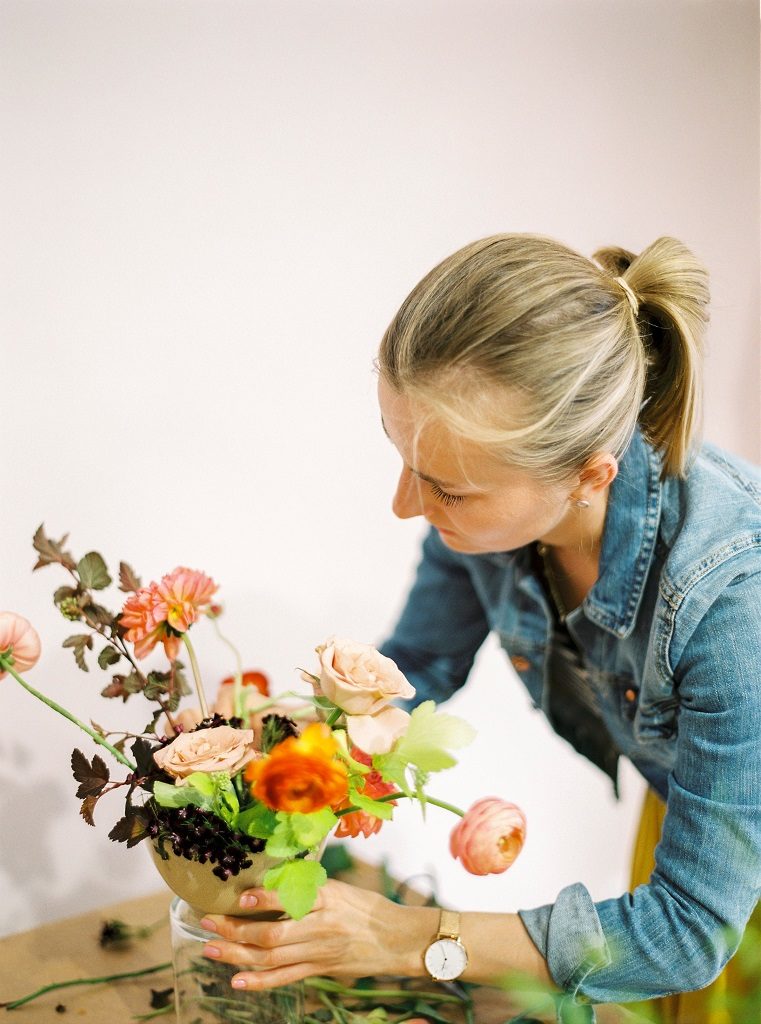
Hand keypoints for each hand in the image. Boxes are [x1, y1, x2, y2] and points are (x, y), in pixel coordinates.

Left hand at [198, 879, 437, 990]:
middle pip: (272, 935)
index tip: (241, 897)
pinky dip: (259, 982)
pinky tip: (237, 980)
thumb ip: (308, 889)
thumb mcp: (340, 888)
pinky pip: (285, 978)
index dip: (263, 901)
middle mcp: (320, 927)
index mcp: (327, 899)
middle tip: (208, 922)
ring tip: (210, 950)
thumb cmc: (367, 907)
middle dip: (235, 931)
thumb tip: (270, 883)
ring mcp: (319, 953)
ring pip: (271, 959)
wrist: (397, 938)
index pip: (290, 900)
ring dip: (237, 956)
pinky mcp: (319, 970)